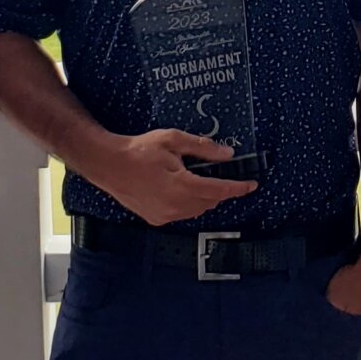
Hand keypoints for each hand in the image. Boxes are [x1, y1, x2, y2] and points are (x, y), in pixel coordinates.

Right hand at [86, 129, 258, 225]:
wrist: (109, 164)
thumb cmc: (138, 150)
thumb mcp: (172, 140)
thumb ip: (202, 148)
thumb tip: (227, 154)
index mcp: (181, 185)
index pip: (219, 190)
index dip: (238, 188)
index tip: (252, 185)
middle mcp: (174, 205)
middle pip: (210, 202)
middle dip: (218, 189)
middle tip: (215, 173)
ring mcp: (165, 215)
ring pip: (197, 210)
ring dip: (203, 197)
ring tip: (191, 178)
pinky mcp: (156, 219)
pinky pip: (182, 214)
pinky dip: (187, 203)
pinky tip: (178, 189)